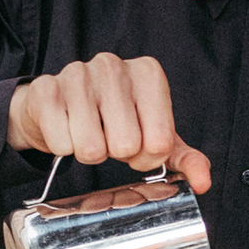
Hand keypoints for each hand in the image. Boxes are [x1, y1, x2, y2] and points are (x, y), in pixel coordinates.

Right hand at [7, 53, 211, 192]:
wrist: (58, 107)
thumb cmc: (113, 121)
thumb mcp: (155, 136)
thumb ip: (185, 159)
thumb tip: (203, 182)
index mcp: (149, 74)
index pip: (160, 142)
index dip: (147, 157)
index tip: (137, 144)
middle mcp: (114, 66)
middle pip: (126, 146)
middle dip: (116, 154)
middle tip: (109, 140)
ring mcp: (78, 74)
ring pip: (92, 148)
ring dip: (89, 153)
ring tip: (88, 133)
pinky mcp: (46, 89)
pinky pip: (61, 144)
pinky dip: (63, 148)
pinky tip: (66, 128)